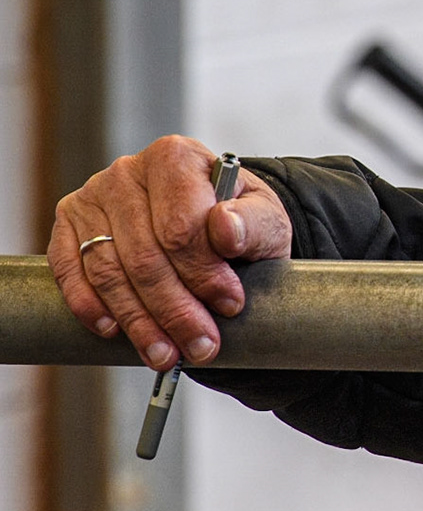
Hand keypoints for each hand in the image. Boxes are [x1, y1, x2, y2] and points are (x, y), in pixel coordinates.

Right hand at [48, 134, 292, 369]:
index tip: (230, 305)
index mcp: (176, 157)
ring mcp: (93, 197)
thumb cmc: (239, 218)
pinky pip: (70, 271)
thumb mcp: (264, 218)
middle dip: (174, 310)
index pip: (181, 227)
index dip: (205, 273)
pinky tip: (114, 331)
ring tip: (165, 354)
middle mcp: (128, 171)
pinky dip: (90, 305)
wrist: (210, 220)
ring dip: (138, 321)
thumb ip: (252, 223)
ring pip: (108, 271)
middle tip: (200, 345)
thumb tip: (225, 229)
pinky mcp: (69, 224)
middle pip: (144, 255)